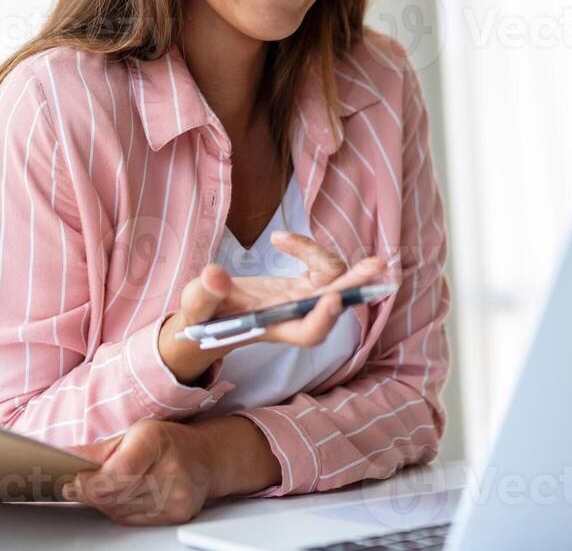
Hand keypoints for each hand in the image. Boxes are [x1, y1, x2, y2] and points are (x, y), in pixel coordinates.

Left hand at [64, 416, 278, 524]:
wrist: (205, 458)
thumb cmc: (167, 442)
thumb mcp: (134, 432)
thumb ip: (98, 450)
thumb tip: (65, 459)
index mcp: (156, 441)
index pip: (119, 471)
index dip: (91, 481)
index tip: (71, 481)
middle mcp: (171, 470)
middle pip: (115, 493)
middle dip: (89, 492)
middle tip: (75, 484)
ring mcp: (176, 496)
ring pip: (119, 510)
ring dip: (102, 501)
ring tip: (102, 486)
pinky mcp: (177, 514)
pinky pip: (132, 519)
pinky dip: (118, 510)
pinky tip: (121, 496)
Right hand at [158, 232, 384, 382]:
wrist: (209, 313)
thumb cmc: (202, 317)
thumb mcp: (196, 307)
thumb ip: (204, 294)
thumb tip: (214, 274)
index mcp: (275, 329)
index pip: (309, 332)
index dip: (324, 318)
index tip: (331, 299)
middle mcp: (296, 316)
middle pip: (334, 301)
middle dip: (354, 284)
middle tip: (376, 265)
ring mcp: (302, 299)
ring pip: (331, 277)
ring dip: (318, 255)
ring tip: (281, 240)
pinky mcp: (301, 283)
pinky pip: (318, 264)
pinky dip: (306, 248)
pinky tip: (279, 240)